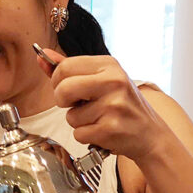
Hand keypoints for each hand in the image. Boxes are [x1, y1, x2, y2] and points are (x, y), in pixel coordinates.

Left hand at [37, 48, 172, 162]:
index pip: (65, 67)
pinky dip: (86, 136)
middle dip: (63, 102)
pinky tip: (103, 131)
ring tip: (98, 119)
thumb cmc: (123, 106)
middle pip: (63, 89)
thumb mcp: (102, 80)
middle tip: (77, 105)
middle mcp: (113, 81)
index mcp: (109, 65)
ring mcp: (113, 105)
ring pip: (70, 116)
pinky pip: (79, 134)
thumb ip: (70, 68)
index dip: (57, 81)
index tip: (67, 89)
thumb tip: (42, 56)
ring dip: (79, 122)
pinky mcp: (111, 128)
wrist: (150, 134)